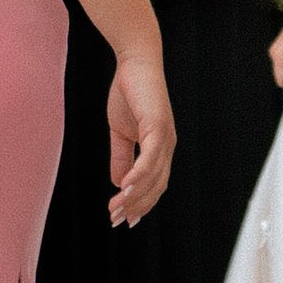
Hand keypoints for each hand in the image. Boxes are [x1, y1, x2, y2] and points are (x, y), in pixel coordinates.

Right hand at [105, 47, 173, 227]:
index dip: (140, 204)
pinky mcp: (159, 125)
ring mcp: (165, 136)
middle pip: (156, 186)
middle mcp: (167, 146)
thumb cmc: (128, 93)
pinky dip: (139, 175)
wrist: (134, 62)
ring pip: (153, 176)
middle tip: (114, 220)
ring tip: (116, 208)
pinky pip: (150, 157)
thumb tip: (120, 184)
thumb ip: (121, 157)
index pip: (154, 185)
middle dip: (136, 206)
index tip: (122, 219)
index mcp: (160, 149)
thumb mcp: (120, 132)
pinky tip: (125, 188)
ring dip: (134, 196)